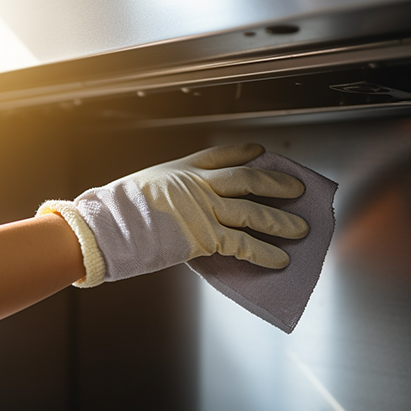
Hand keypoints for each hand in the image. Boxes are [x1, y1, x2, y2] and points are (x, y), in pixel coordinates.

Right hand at [37, 143, 308, 286]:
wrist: (109, 226)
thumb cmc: (117, 210)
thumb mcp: (142, 188)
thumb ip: (164, 194)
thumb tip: (172, 205)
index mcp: (180, 171)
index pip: (219, 155)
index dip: (242, 152)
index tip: (259, 151)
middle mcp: (198, 185)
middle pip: (247, 179)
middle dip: (276, 183)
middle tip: (296, 188)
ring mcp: (204, 209)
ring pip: (253, 211)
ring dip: (281, 221)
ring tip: (301, 229)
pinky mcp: (205, 236)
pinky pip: (243, 244)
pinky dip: (264, 252)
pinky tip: (280, 259)